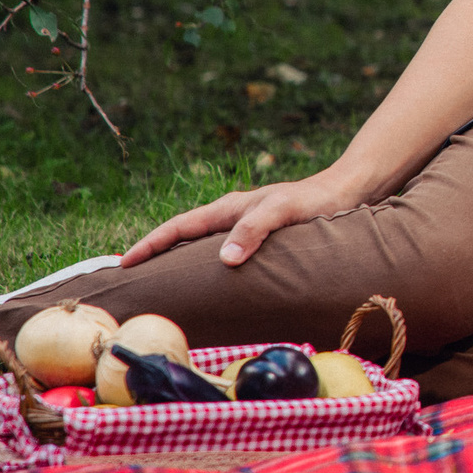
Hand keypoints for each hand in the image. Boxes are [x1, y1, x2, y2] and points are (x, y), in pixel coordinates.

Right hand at [121, 170, 365, 268]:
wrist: (347, 191)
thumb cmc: (316, 201)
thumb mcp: (283, 212)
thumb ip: (254, 231)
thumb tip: (224, 260)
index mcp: (229, 208)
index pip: (179, 228)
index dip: (151, 245)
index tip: (125, 263)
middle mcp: (231, 214)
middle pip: (182, 234)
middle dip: (154, 252)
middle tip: (128, 275)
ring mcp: (243, 223)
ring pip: (199, 241)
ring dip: (177, 258)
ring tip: (157, 280)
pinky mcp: (258, 234)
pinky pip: (220, 248)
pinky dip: (202, 261)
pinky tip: (204, 278)